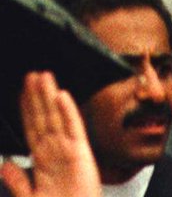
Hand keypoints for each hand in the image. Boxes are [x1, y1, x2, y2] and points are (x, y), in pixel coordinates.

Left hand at [0, 73, 100, 196]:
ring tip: (44, 77)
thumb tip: (4, 164)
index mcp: (42, 160)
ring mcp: (68, 149)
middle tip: (33, 75)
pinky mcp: (80, 152)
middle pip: (43, 118)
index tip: (22, 92)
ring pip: (56, 117)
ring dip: (49, 97)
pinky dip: (68, 112)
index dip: (27, 110)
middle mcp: (55, 150)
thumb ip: (17, 181)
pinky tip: (62, 96)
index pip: (32, 128)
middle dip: (37, 96)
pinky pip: (72, 128)